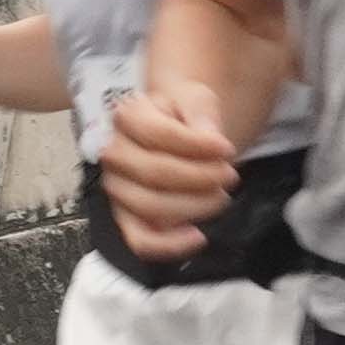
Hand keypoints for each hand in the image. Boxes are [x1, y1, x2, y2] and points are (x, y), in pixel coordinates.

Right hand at [95, 86, 242, 254]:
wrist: (177, 132)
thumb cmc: (184, 117)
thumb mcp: (197, 99)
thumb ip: (202, 113)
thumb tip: (209, 140)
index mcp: (127, 117)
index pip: (159, 135)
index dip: (197, 146)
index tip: (227, 149)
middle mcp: (114, 153)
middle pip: (154, 173)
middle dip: (201, 178)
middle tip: (230, 176)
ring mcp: (117, 188)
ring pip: (149, 207)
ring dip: (193, 206)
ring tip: (221, 197)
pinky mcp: (126, 218)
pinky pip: (140, 241)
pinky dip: (169, 245)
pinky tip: (198, 236)